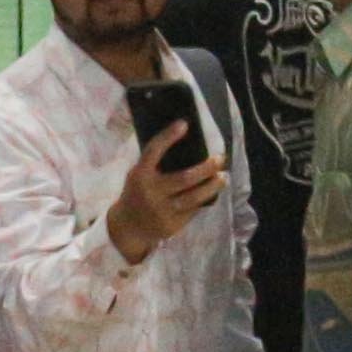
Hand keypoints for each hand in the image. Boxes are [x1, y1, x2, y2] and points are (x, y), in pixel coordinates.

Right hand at [101, 117, 227, 261]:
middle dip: (206, 168)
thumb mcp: (138, 176)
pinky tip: (210, 192)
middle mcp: (150, 192)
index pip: (153, 151)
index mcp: (140, 175)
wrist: (128, 226)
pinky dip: (204, 200)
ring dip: (212, 186)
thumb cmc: (137, 193)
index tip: (184, 124)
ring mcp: (162, 210)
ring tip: (222, 177)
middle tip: (219, 159)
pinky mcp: (172, 225)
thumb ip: (154, 164)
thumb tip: (187, 145)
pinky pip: (193, 210)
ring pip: (194, 197)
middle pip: (185, 178)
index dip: (168, 136)